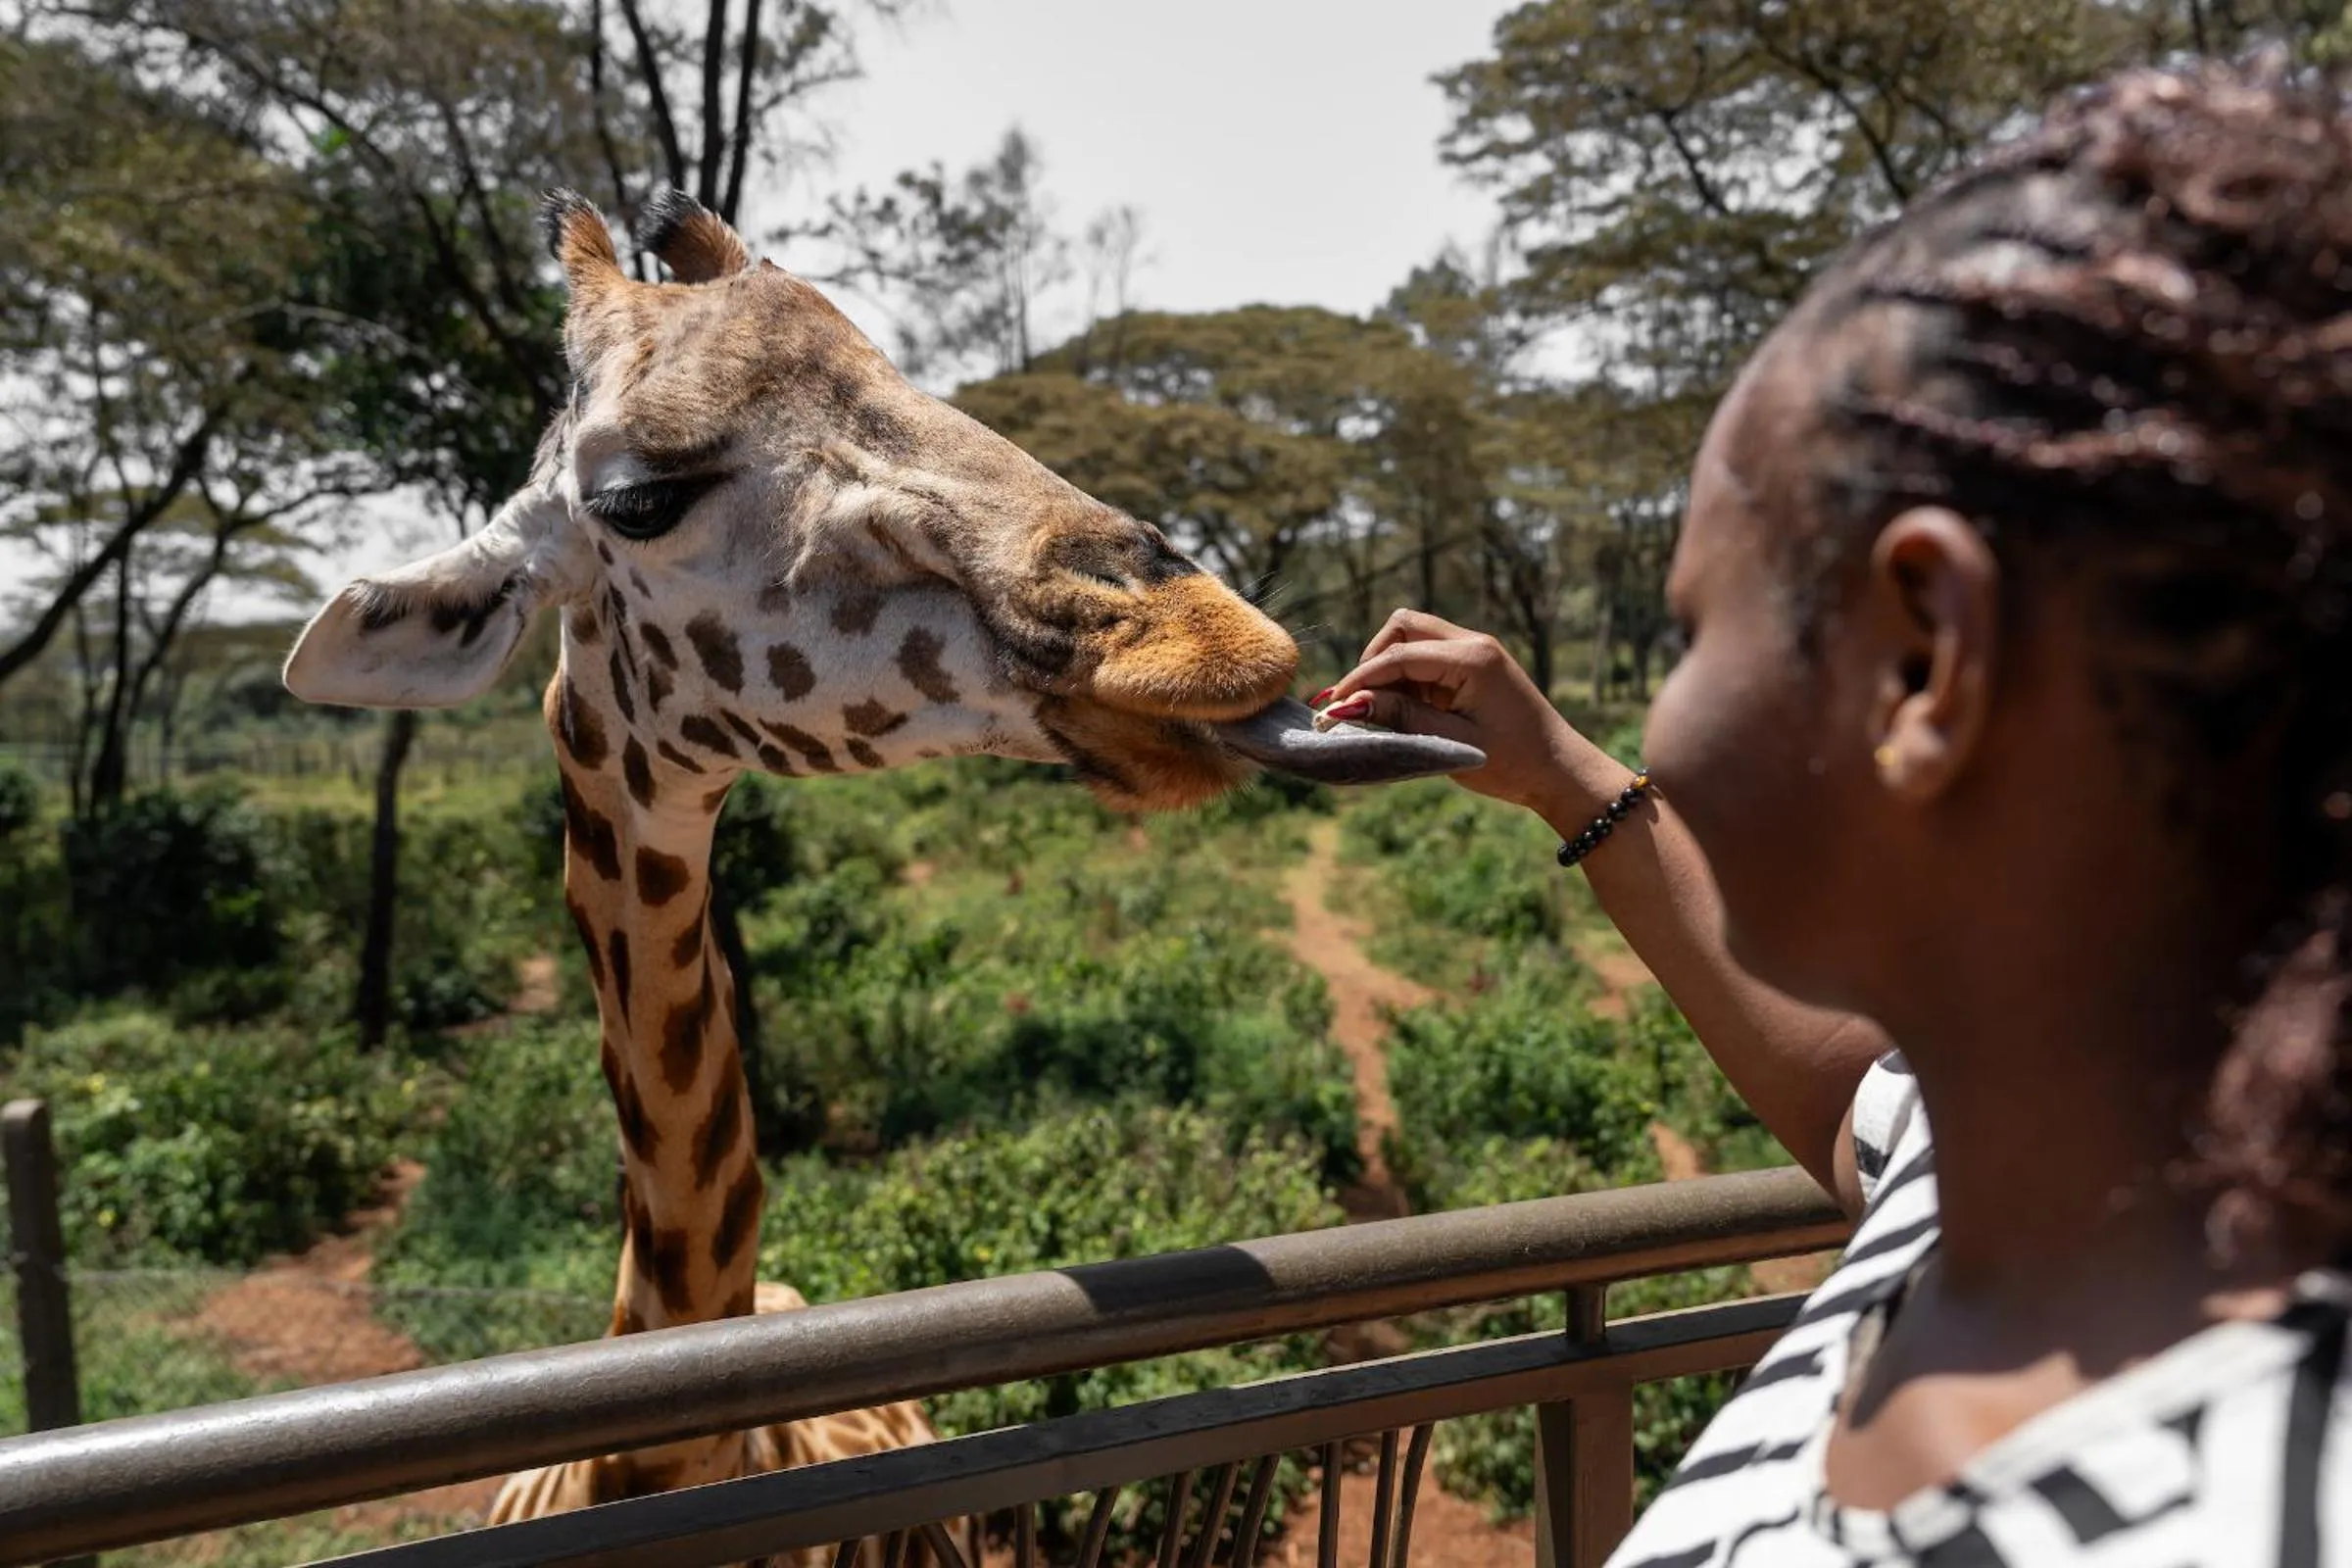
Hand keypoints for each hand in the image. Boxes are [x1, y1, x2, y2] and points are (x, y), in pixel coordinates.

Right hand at [1320, 609, 1617, 820]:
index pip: (1398, 655)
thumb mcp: (1450, 744)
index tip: (1332, 706)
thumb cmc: (1512, 763)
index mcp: (1472, 659)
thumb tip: (1349, 704)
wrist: (1559, 770)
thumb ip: (1400, 718)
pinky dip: (1408, 679)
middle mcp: (1474, 644)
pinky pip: (1428, 658)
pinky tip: (1406, 712)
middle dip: (1374, 660)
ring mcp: (1476, 651)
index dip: (1360, 680)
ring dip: (1391, 669)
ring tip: (1385, 713)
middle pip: (1402, 627)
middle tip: (1360, 702)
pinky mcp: (1474, 666)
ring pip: (1413, 638)